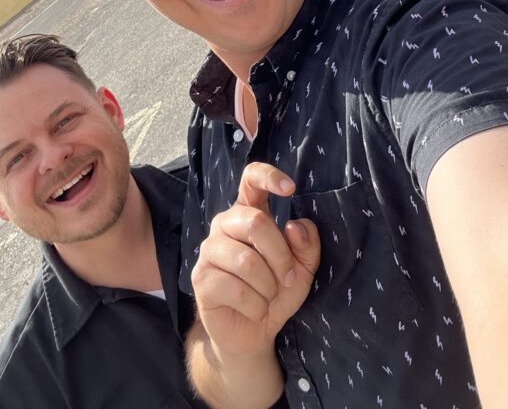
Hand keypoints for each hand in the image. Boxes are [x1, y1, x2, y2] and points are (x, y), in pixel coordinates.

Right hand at [190, 162, 319, 359]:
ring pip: (247, 261)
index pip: (251, 179)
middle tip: (288, 278)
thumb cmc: (277, 291)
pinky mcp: (201, 278)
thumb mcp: (302, 267)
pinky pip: (236, 289)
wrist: (253, 332)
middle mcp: (224, 224)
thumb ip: (306, 244)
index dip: (269, 177)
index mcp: (248, 213)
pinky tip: (254, 309)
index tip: (291, 188)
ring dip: (268, 287)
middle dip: (280, 257)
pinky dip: (256, 306)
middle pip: (256, 223)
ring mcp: (209, 250)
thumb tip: (295, 226)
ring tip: (268, 296)